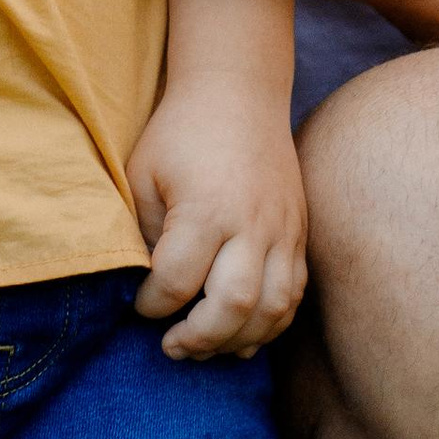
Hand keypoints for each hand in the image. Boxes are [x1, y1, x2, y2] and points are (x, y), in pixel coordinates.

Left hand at [129, 78, 306, 359]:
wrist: (237, 92)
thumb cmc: (180, 133)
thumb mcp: (142, 174)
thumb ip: (144, 235)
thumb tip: (147, 289)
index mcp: (206, 208)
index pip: (178, 283)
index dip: (151, 305)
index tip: (139, 303)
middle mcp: (252, 223)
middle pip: (233, 306)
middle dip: (199, 338)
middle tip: (171, 345)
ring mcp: (283, 230)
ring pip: (273, 309)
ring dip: (238, 340)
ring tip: (205, 346)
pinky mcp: (298, 232)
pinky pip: (294, 294)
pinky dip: (270, 323)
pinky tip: (241, 333)